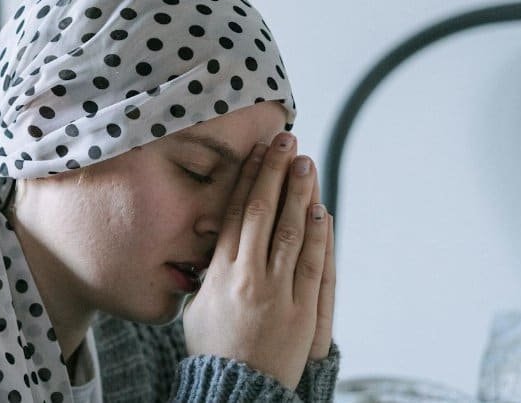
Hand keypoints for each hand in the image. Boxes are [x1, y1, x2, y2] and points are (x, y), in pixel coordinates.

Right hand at [182, 133, 331, 390]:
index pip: (234, 214)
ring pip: (291, 233)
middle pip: (263, 213)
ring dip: (300, 195)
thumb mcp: (197, 306)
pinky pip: (314, 265)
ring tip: (307, 164)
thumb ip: (209, 272)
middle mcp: (248, 278)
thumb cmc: (214, 349)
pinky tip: (322, 210)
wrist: (238, 390)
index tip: (258, 152)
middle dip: (276, 174)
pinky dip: (320, 235)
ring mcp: (278, 294)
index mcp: (219, 274)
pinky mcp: (303, 312)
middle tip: (286, 142)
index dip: (248, 179)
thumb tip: (217, 241)